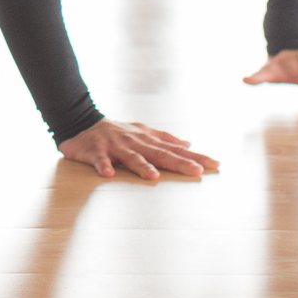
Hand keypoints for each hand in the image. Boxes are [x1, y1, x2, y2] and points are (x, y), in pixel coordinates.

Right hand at [58, 118, 219, 181]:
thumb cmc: (116, 131)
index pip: (175, 150)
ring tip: (153, 176)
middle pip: (159, 154)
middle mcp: (135, 142)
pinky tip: (108, 174)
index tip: (215, 165)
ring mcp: (116, 146)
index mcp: (147, 140)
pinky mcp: (96, 151)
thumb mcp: (142, 132)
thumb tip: (188, 143)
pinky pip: (100, 159)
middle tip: (197, 171)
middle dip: (178, 162)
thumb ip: (165, 138)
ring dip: (142, 166)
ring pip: (131, 157)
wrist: (82, 121)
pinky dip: (103, 165)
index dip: (195, 157)